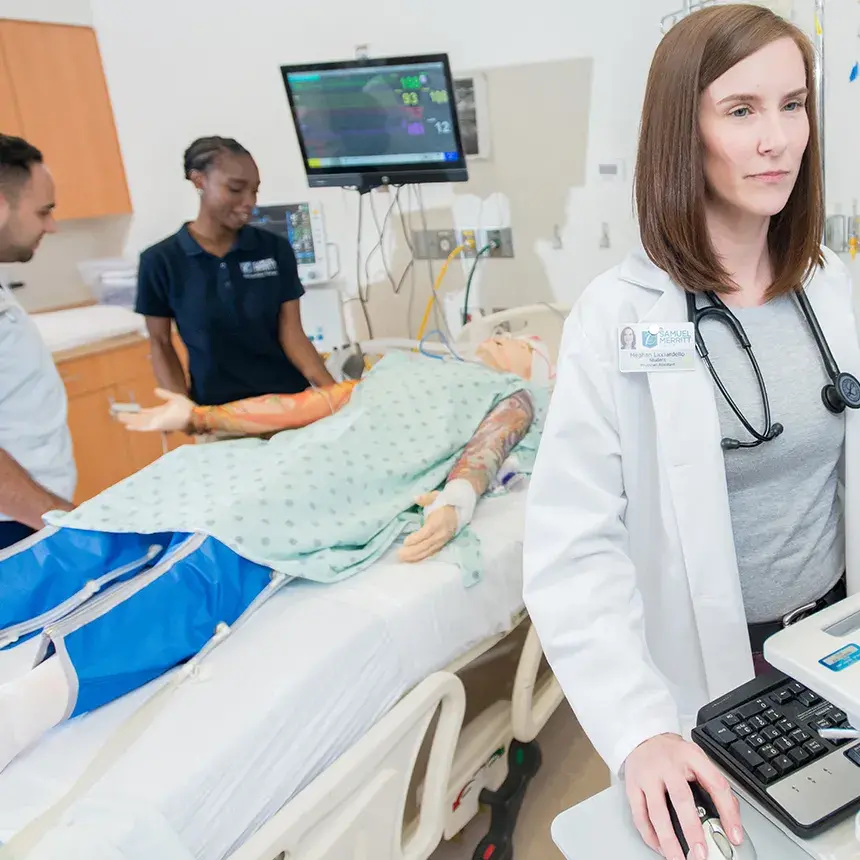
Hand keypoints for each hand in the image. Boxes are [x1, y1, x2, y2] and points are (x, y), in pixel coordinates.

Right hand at [117, 389, 192, 432]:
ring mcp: (156, 422)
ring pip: (139, 423)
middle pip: (139, 418)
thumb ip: (164, 394)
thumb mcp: (174, 398)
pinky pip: (144, 426)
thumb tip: (155, 390)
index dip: (136, 413)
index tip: (127, 411)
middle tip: (116, 415)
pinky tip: (127, 425)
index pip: (144, 413)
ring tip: (118, 418)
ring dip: (128, 421)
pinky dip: (136, 426)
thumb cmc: (187, 408)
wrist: (194, 415)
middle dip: (128, 417)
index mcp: (159, 412)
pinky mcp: (158, 425)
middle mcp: (156, 418)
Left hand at [399, 492, 458, 562]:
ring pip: (428, 551)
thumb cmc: (445, 503)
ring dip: (416, 556)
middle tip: (400, 555)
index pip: (426, 532)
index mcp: (439, 521)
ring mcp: (442, 540)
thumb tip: (415, 498)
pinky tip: (414, 560)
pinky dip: (422, 557)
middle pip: (426, 544)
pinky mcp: (442, 544)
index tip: (405, 542)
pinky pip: (432, 552)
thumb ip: (426, 498)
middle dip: (413, 551)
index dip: (416, 538)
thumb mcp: (436, 496)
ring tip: (404, 559)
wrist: (460, 510)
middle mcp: (441, 533)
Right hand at [624, 733, 742, 859]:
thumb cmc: (673, 753)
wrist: (643, 737)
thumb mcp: (697, 759)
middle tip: (701, 854)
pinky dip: (649, 835)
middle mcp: (667, 765)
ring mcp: (647, 776)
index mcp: (690, 756)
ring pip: (657, 812)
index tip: (735, 836)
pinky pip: (639, 815)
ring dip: (668, 840)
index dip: (728, 812)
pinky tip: (659, 847)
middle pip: (681, 799)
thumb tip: (731, 819)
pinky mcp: (632, 786)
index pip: (715, 784)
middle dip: (692, 830)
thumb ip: (713, 784)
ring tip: (678, 858)